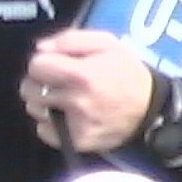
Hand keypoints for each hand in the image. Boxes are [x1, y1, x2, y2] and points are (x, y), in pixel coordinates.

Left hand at [20, 28, 152, 152]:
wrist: (151, 108)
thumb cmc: (125, 71)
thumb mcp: (106, 43)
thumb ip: (70, 40)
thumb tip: (40, 48)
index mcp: (82, 74)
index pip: (36, 66)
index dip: (43, 62)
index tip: (55, 64)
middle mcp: (77, 102)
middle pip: (29, 89)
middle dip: (39, 82)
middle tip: (56, 81)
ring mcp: (76, 125)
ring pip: (35, 110)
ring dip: (43, 102)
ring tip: (63, 98)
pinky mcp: (78, 142)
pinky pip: (44, 131)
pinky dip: (50, 123)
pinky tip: (66, 115)